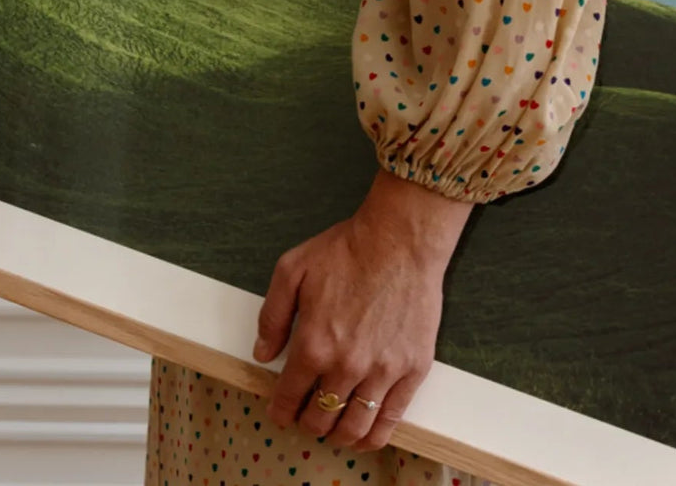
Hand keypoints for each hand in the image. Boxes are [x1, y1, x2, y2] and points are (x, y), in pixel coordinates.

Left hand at [253, 168, 472, 451]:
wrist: (400, 239)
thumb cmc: (346, 249)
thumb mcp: (292, 269)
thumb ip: (272, 315)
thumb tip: (262, 353)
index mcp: (313, 345)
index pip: (289, 398)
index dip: (281, 411)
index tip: (281, 412)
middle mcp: (346, 366)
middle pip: (320, 419)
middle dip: (307, 422)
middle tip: (307, 415)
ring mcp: (382, 371)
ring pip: (354, 428)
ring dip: (338, 435)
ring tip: (334, 428)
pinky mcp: (412, 370)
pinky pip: (391, 420)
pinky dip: (374, 436)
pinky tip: (364, 433)